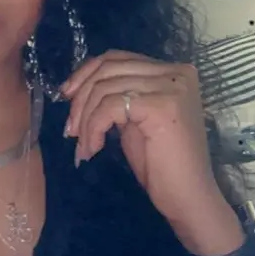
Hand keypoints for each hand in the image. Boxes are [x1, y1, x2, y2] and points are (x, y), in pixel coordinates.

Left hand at [61, 50, 230, 235]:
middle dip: (81, 98)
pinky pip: (110, 107)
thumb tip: (77, 86)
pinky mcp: (162, 105)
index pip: (117, 58)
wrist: (188, 197)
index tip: (66, 95)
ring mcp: (171, 87)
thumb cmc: (162, 164)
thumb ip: (117, 95)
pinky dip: (94, 128)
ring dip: (85, 119)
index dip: (86, 74)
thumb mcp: (133, 119)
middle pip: (108, 69)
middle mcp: (175, 72)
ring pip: (105, 88)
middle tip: (70, 128)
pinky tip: (93, 149)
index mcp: (171, 71)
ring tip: (83, 145)